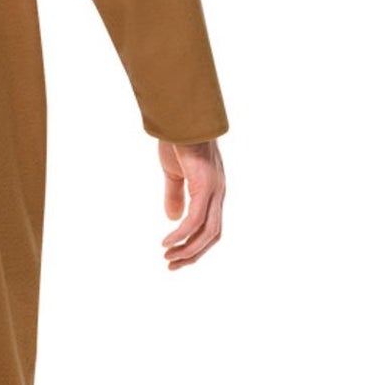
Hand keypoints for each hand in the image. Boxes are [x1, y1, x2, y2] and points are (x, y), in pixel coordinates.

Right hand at [158, 139, 224, 269]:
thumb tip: (172, 219)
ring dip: (188, 249)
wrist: (180, 120)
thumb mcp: (174, 174)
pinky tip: (167, 241)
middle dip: (193, 254)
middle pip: (213, 235)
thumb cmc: (178, 141)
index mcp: (212, 191)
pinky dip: (182, 234)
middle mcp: (218, 193)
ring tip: (169, 257)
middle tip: (172, 265)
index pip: (211, 227)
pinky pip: (195, 219)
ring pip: (208, 231)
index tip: (175, 255)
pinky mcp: (204, 186)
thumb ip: (175, 195)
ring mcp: (214, 190)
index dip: (195, 244)